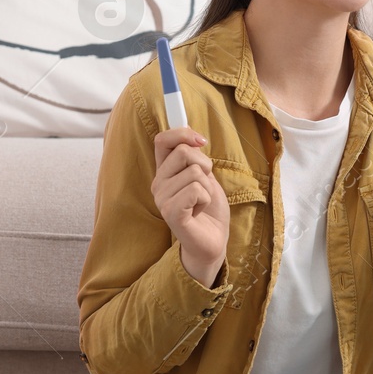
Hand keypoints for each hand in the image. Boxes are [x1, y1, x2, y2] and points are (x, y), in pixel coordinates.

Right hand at [152, 126, 227, 283]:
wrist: (213, 240)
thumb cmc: (208, 209)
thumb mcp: (205, 176)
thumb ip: (195, 158)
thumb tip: (192, 136)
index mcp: (164, 172)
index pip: (162, 140)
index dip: (182, 133)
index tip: (201, 141)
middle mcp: (158, 184)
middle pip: (183, 152)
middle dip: (204, 164)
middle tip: (206, 185)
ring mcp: (162, 199)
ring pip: (194, 172)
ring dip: (207, 187)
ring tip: (202, 202)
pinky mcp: (171, 213)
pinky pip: (195, 190)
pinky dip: (206, 198)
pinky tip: (200, 211)